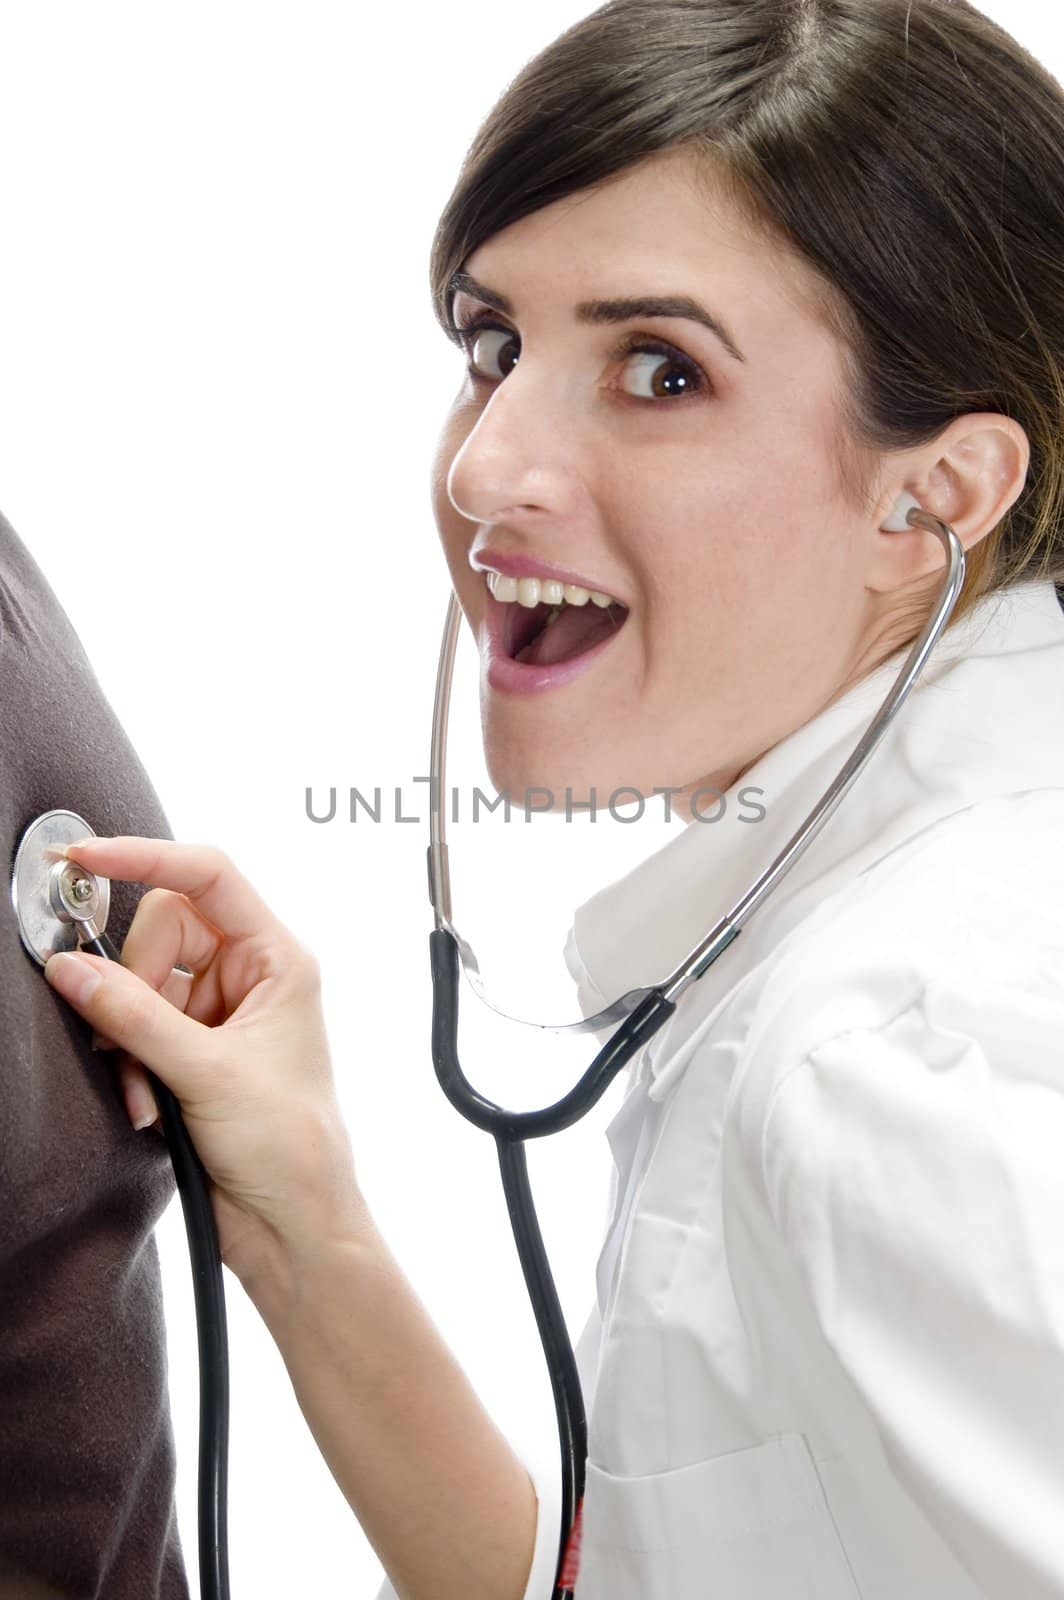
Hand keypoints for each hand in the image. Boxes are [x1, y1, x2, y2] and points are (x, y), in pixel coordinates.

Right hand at [44, 836, 364, 1286]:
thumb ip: (134, 1016)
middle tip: (131, 1039)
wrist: (292, 1224)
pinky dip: (130, 1063)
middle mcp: (249, 975)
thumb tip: (71, 968)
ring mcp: (218, 1011)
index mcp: (278, 958)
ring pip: (139, 982)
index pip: (208, 876)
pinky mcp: (191, 1048)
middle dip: (133, 983)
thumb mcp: (207, 1073)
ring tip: (151, 1091)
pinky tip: (149, 1105)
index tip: (85, 857)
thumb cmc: (289, 1145)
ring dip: (128, 1036)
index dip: (146, 857)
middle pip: (161, 930)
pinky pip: (134, 1026)